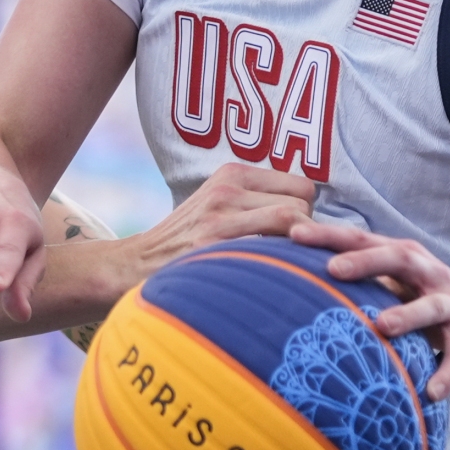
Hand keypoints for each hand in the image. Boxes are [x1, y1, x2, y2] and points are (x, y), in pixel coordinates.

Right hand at [123, 163, 317, 277]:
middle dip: (305, 230)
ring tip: (280, 263)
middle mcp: (227, 189)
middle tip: (287, 252)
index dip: (307, 212)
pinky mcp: (214, 244)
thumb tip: (310, 214)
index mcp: (232, 174)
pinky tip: (266, 275)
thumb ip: (257, 199)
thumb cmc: (190, 237)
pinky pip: (270, 248)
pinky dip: (279, 262)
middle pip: (302, 204)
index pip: (302, 185)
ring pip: (291, 221)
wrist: (139, 262)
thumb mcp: (218, 202)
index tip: (295, 234)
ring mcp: (220, 217)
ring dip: (296, 248)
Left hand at [290, 219, 449, 400]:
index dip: (331, 236)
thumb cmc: (431, 307)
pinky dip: (446, 372)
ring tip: (383, 327)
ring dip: (408, 314)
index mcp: (406, 260)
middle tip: (333, 270)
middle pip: (399, 259)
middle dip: (366, 263)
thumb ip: (363, 283)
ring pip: (433, 306)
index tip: (294, 234)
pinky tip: (430, 392)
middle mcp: (431, 275)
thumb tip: (300, 284)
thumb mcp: (398, 290)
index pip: (364, 240)